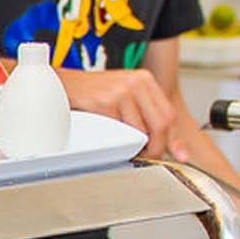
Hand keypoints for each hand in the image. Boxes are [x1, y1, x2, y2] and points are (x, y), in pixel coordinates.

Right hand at [59, 68, 181, 150]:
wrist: (60, 84)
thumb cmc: (90, 94)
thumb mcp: (122, 97)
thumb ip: (143, 115)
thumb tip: (167, 144)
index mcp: (144, 79)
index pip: (168, 114)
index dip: (174, 139)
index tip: (179, 156)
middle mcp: (135, 82)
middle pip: (160, 124)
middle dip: (156, 148)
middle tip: (147, 158)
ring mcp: (119, 91)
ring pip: (140, 132)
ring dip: (136, 149)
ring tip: (126, 151)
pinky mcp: (103, 102)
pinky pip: (118, 133)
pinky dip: (117, 145)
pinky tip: (110, 143)